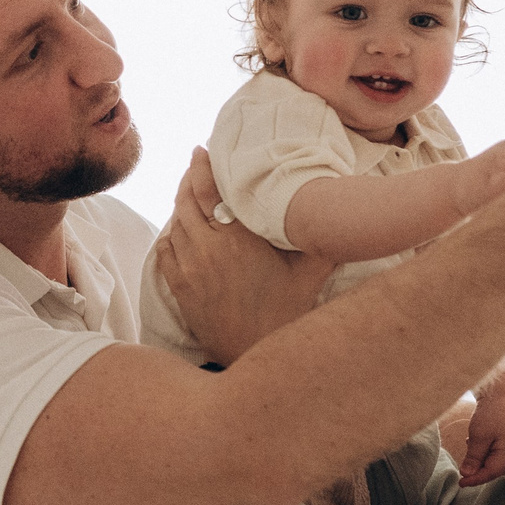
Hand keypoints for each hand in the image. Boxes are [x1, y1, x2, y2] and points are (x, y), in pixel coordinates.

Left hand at [155, 149, 333, 364]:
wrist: (256, 353)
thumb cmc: (288, 312)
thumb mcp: (312, 269)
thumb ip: (320, 237)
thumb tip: (338, 209)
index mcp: (240, 238)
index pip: (212, 189)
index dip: (203, 167)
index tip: (202, 150)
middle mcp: (209, 248)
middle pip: (186, 200)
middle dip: (189, 179)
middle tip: (194, 163)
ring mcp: (190, 268)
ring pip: (175, 223)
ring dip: (180, 205)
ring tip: (188, 192)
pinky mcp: (179, 287)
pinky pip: (165, 250)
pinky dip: (170, 234)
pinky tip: (178, 228)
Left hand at [459, 389, 504, 486]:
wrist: (504, 395)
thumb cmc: (491, 413)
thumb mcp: (478, 436)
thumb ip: (473, 458)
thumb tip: (466, 475)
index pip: (491, 473)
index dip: (474, 479)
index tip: (460, 483)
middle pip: (496, 469)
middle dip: (479, 466)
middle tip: (465, 455)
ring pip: (498, 464)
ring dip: (483, 458)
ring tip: (473, 442)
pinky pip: (503, 456)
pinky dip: (490, 453)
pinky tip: (481, 441)